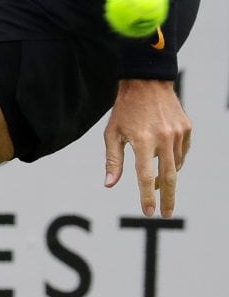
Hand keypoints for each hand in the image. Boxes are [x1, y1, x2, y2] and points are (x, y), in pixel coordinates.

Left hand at [103, 80, 191, 217]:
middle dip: (167, 199)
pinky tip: (165, 163)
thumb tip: (109, 185)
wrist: (147, 81)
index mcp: (142, 140)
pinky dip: (174, 162)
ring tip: (156, 184)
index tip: (148, 213)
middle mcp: (163, 138)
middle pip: (168, 178)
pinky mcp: (186, 128)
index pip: (145, 177)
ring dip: (166, 178)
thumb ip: (113, 161)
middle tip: (166, 214)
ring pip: (175, 165)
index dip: (146, 197)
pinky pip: (182, 153)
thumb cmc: (125, 109)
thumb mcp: (112, 133)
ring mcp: (178, 133)